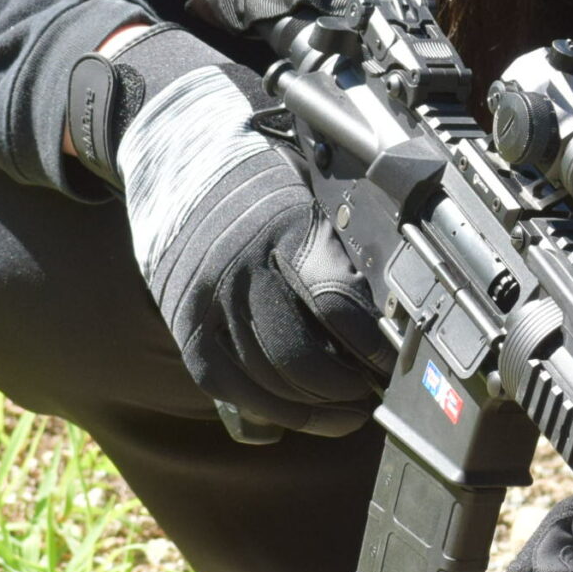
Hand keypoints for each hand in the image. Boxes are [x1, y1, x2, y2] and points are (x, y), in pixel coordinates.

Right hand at [115, 50, 395, 435]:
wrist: (181, 157)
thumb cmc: (259, 183)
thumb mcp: (308, 206)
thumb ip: (336, 262)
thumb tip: (380, 324)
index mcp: (285, 233)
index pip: (336, 306)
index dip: (370, 347)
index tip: (391, 363)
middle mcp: (243, 271)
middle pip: (301, 356)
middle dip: (345, 389)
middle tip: (370, 395)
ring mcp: (208, 303)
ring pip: (266, 380)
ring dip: (314, 409)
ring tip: (345, 413)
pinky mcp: (185, 326)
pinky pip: (228, 386)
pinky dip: (268, 408)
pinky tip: (297, 414)